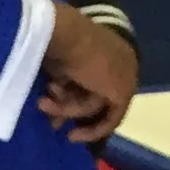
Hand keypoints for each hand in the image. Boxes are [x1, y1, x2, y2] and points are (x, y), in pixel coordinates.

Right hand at [39, 2, 137, 144]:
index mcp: (110, 48)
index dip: (74, 99)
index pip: (98, 84)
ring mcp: (126, 75)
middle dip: (72, 110)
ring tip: (43, 104)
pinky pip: (111, 119)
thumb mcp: (57, 67)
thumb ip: (61, 88)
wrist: (62, 34)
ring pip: (97, 105)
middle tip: (52, 123)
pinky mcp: (123, 91)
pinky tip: (73, 136)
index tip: (55, 109)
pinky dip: (92, 130)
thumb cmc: (54, 42)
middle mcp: (123, 61)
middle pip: (99, 96)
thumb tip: (55, 116)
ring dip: (67, 110)